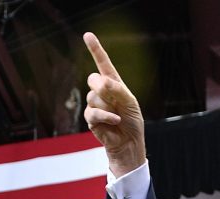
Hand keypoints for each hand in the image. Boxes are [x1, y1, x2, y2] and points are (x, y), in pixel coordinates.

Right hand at [82, 33, 145, 176]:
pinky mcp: (90, 118)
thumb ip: (117, 89)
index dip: (95, 49)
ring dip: (108, 107)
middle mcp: (101, 91)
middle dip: (104, 88)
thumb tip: (101, 82)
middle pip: (93, 79)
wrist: (129, 142)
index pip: (102, 63)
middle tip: (115, 100)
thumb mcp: (130, 102)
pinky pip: (93, 111)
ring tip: (118, 116)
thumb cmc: (132, 121)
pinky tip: (115, 121)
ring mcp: (94, 104)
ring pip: (93, 96)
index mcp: (113, 83)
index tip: (87, 35)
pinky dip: (106, 116)